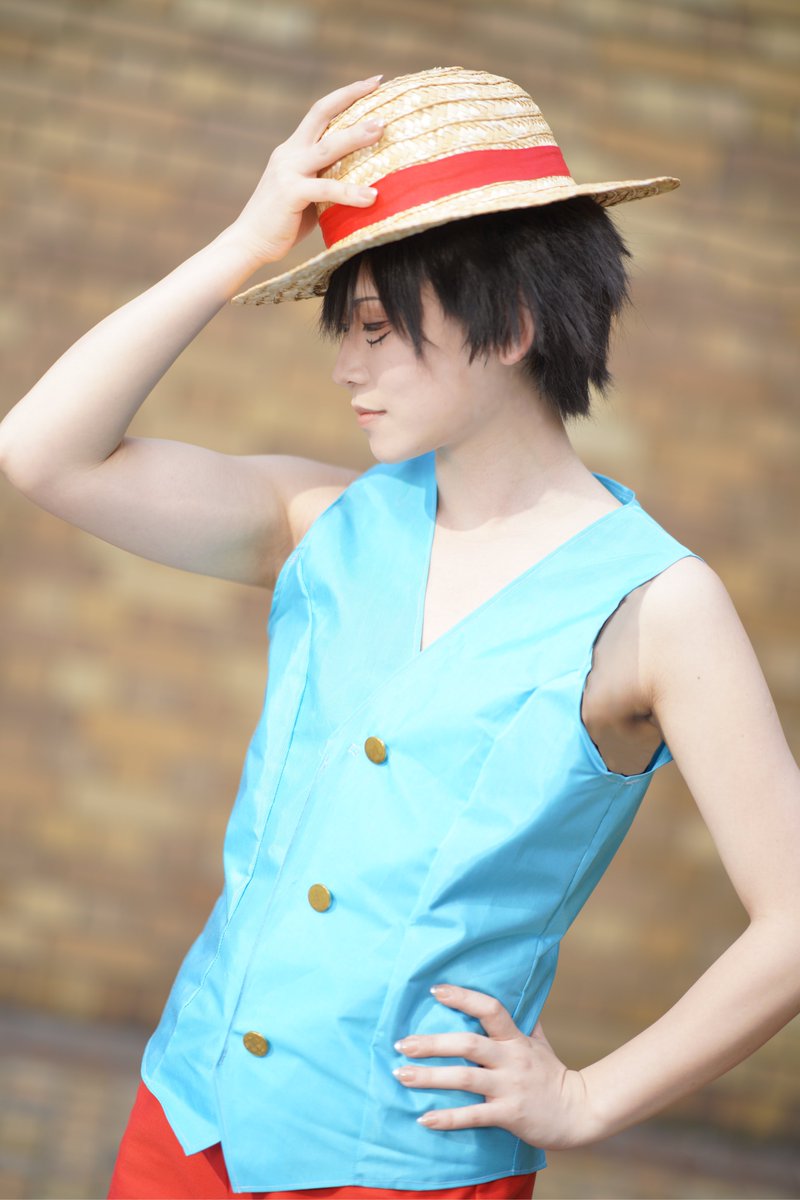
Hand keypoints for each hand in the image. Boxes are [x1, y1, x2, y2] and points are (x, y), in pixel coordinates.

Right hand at [230, 75, 385, 266]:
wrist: (248, 243)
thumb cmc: (281, 224)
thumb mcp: (307, 196)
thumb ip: (326, 182)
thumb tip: (362, 182)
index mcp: (293, 150)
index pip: (320, 112)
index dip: (345, 94)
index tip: (372, 83)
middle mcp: (289, 153)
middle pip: (322, 114)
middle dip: (351, 97)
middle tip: (379, 87)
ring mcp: (288, 171)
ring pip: (328, 146)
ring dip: (356, 135)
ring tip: (382, 129)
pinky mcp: (290, 193)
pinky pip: (326, 188)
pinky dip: (351, 192)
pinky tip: (372, 196)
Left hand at [392, 984, 592, 1150]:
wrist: (579, 1112)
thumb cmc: (553, 1075)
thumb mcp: (540, 1043)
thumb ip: (523, 1023)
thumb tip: (513, 997)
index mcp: (516, 1039)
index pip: (490, 1009)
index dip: (463, 997)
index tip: (435, 990)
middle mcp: (511, 1059)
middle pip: (468, 1044)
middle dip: (431, 1043)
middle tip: (401, 1044)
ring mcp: (509, 1087)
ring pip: (464, 1078)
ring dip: (430, 1077)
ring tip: (401, 1076)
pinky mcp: (509, 1115)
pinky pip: (473, 1116)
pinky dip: (447, 1118)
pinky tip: (424, 1118)